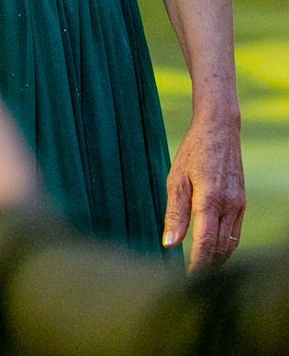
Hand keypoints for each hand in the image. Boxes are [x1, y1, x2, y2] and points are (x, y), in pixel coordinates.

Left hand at [165, 112, 244, 269]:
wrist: (220, 131)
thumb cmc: (192, 152)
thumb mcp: (175, 179)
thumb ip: (174, 213)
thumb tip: (169, 243)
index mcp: (210, 199)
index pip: (206, 242)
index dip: (197, 264)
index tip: (187, 279)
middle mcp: (229, 205)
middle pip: (221, 248)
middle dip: (208, 266)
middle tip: (191, 280)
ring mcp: (239, 204)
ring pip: (231, 243)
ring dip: (218, 259)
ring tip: (200, 269)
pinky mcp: (242, 202)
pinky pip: (235, 232)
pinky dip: (225, 245)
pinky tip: (211, 249)